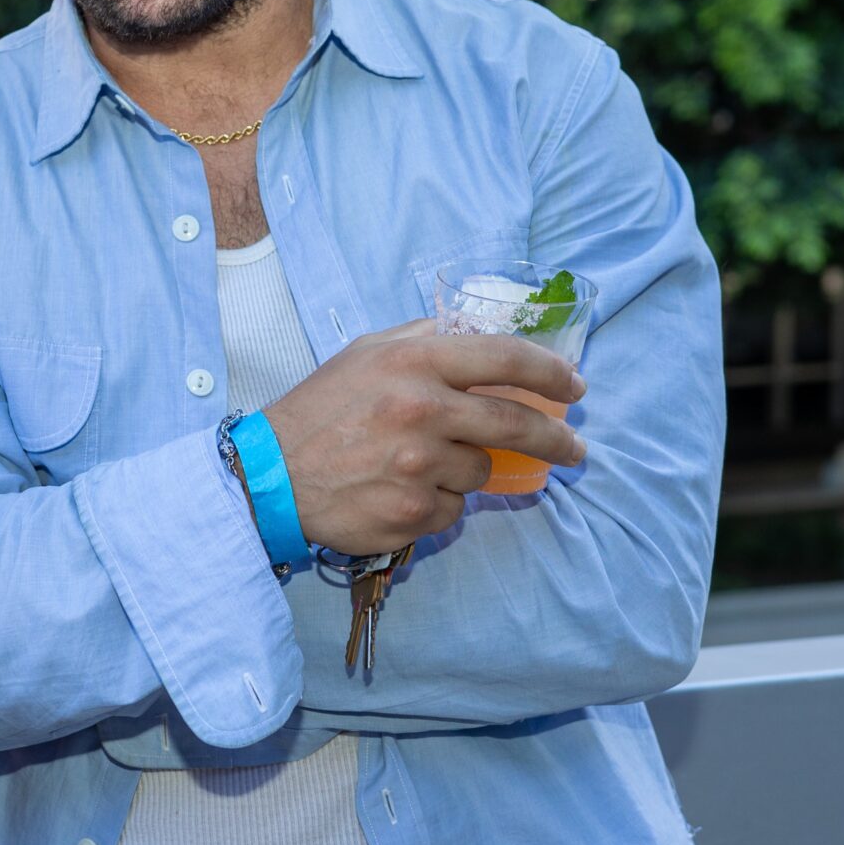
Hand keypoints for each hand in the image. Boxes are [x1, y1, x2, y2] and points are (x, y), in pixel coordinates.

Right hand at [263, 318, 587, 556]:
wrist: (268, 475)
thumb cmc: (319, 411)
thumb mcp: (365, 354)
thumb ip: (423, 338)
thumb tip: (481, 332)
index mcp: (414, 361)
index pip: (506, 358)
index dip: (551, 373)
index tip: (574, 387)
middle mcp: (422, 409)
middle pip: (516, 423)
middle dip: (557, 440)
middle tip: (574, 449)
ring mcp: (419, 464)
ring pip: (481, 471)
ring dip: (465, 470)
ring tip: (419, 466)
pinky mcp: (413, 512)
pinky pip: (453, 510)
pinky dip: (436, 503)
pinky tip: (399, 492)